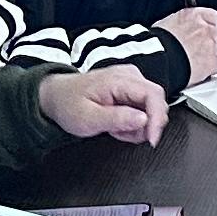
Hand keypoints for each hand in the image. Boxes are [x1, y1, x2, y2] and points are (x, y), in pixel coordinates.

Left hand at [41, 65, 169, 143]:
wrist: (58, 96)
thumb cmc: (69, 104)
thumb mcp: (87, 118)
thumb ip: (116, 119)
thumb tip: (144, 119)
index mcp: (118, 80)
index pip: (153, 95)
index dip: (157, 119)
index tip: (152, 139)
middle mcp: (129, 75)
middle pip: (157, 102)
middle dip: (145, 125)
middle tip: (121, 134)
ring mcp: (132, 80)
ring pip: (152, 108)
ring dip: (138, 125)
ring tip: (114, 127)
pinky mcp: (133, 88)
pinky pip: (145, 108)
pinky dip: (134, 122)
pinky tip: (117, 123)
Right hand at [159, 5, 216, 83]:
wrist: (157, 61)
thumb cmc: (155, 44)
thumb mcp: (164, 25)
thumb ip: (178, 25)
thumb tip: (177, 29)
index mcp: (192, 16)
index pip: (211, 16)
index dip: (207, 25)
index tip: (201, 32)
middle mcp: (204, 28)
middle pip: (215, 34)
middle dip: (207, 42)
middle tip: (194, 50)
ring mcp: (210, 45)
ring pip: (216, 51)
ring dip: (207, 56)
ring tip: (192, 63)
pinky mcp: (212, 62)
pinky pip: (216, 66)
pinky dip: (209, 70)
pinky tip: (197, 72)